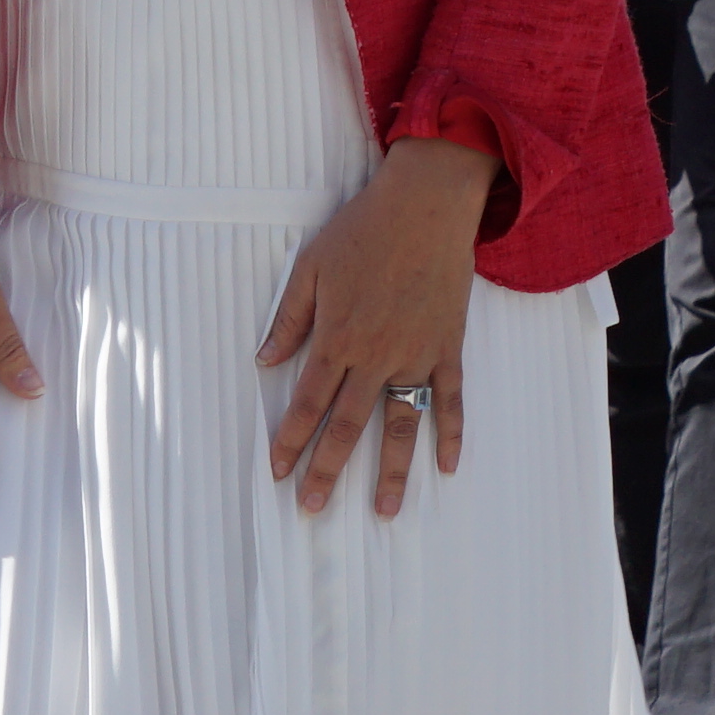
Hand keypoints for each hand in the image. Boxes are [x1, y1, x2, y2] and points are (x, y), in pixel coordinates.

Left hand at [257, 138, 485, 517]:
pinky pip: (450, 399)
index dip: (290, 439)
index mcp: (338, 337)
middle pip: (348, 425)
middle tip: (313, 507)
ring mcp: (417, 355)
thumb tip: (263, 360)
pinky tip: (446, 465)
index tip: (278, 472)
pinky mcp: (448, 347)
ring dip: (392, 471)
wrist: (427, 203)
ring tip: (385, 511)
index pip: (309, 402)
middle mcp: (377, 355)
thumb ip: (289, 318)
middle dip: (328, 470)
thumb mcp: (312, 266)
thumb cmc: (364, 230)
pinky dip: (451, 433)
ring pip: (401, 424)